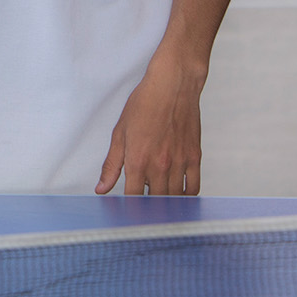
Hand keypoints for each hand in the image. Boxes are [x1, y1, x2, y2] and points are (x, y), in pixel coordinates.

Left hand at [96, 56, 204, 195]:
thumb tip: (101, 188)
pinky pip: (194, 188)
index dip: (129, 207)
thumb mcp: (119, 133)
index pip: (133, 197)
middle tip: (144, 208)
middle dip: (148, 207)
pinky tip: (178, 193)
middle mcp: (160, 165)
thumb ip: (111, 164)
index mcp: (138, 160)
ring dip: (166, 203)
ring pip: (175, 198)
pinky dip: (186, 196)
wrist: (172, 86)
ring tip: (159, 203)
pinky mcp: (195, 158)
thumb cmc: (144, 105)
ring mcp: (179, 162)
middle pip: (155, 201)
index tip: (127, 209)